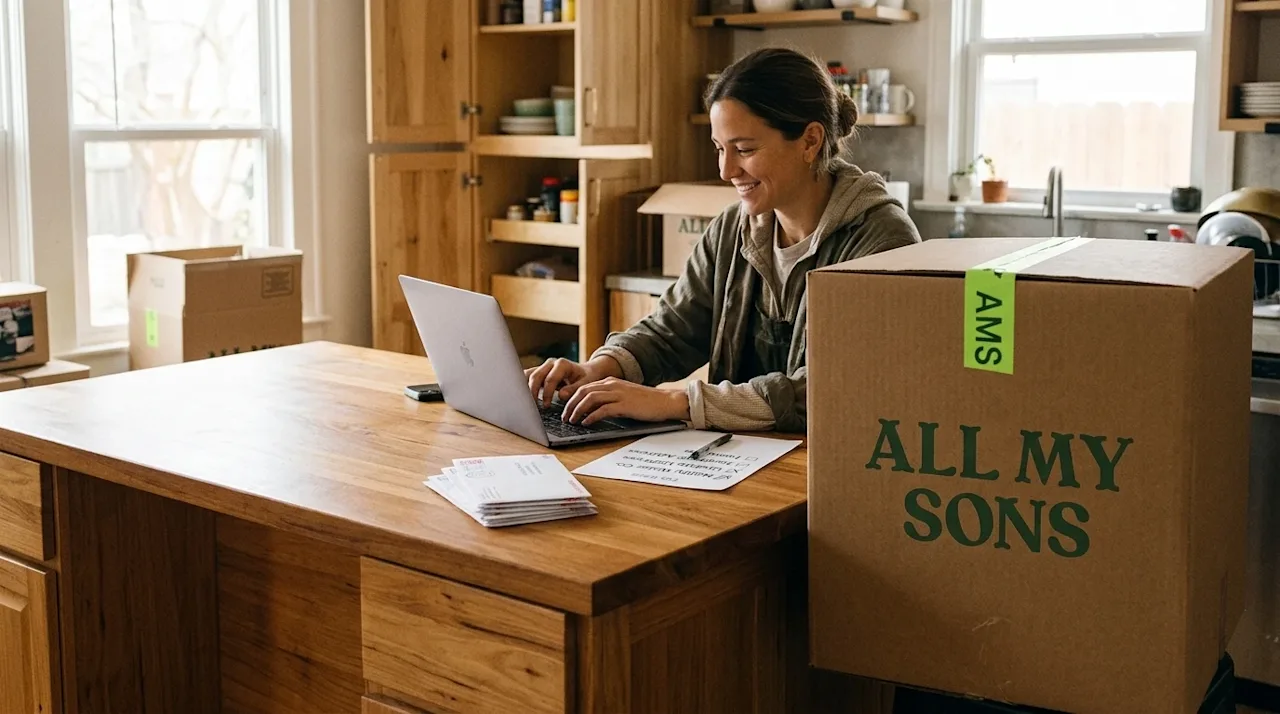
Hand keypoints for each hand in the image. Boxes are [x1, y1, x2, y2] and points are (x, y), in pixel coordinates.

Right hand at [524, 356, 621, 406]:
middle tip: (533, 407)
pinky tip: (520, 395)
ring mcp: (544, 366)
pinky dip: (523, 385)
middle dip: (533, 392)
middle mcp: (551, 363)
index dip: (546, 393)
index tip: (546, 406)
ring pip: (529, 375)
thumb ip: (574, 389)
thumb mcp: (586, 383)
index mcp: (562, 364)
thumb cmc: (587, 378)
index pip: (550, 379)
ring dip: (525, 388)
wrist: (587, 372)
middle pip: (536, 376)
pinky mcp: (540, 372)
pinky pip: (528, 377)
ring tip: (524, 403)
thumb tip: (561, 395)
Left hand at [561, 377, 690, 425]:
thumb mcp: (623, 397)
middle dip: (570, 404)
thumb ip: (608, 400)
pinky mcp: (625, 405)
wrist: (666, 401)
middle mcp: (613, 385)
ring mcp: (619, 394)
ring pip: (590, 398)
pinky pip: (603, 409)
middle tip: (565, 416)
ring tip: (572, 421)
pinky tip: (586, 423)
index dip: (571, 398)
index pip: (584, 387)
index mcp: (611, 382)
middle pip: (583, 391)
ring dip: (577, 410)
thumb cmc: (646, 402)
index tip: (565, 408)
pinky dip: (592, 416)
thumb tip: (590, 410)